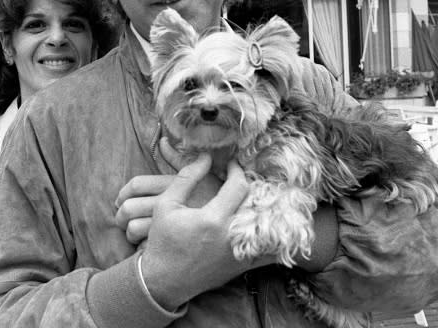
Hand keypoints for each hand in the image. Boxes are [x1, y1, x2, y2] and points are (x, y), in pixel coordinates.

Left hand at [115, 139, 221, 244]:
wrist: (239, 229)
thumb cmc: (219, 197)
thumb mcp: (202, 176)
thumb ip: (178, 159)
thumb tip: (162, 141)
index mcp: (171, 187)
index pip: (136, 184)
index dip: (124, 191)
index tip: (122, 198)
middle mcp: (166, 207)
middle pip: (128, 208)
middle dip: (120, 214)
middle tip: (122, 216)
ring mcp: (167, 229)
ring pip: (133, 229)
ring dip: (129, 230)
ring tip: (132, 231)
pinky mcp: (170, 248)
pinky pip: (143, 248)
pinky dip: (141, 245)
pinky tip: (146, 244)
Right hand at [139, 155, 272, 310]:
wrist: (163, 280)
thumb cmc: (163, 240)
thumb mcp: (166, 205)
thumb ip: (186, 177)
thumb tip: (206, 156)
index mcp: (212, 218)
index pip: (238, 185)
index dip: (237, 170)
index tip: (231, 165)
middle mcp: (230, 236)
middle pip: (255, 202)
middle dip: (251, 186)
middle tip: (243, 179)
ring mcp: (239, 253)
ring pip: (267, 226)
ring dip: (266, 209)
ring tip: (258, 198)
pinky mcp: (242, 267)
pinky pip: (269, 254)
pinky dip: (275, 241)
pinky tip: (273, 228)